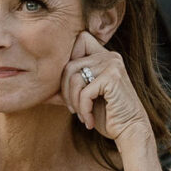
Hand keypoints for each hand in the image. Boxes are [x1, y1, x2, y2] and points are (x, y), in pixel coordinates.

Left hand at [62, 34, 152, 149]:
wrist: (130, 130)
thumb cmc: (107, 114)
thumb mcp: (87, 94)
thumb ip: (72, 82)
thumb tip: (40, 81)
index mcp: (104, 56)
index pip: (80, 40)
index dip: (69, 61)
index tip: (73, 87)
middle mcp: (110, 56)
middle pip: (69, 64)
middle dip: (66, 91)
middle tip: (73, 109)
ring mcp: (112, 65)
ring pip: (74, 78)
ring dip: (74, 102)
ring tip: (82, 115)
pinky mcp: (112, 78)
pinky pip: (84, 92)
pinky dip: (83, 110)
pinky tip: (90, 121)